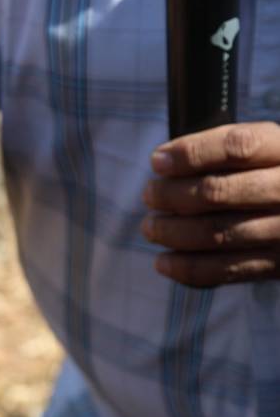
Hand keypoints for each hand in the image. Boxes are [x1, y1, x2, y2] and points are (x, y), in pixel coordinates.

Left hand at [142, 122, 279, 286]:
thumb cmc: (267, 174)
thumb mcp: (258, 150)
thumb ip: (218, 149)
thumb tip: (162, 161)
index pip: (236, 146)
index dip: (190, 153)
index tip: (157, 162)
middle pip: (217, 191)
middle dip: (171, 195)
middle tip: (149, 195)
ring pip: (216, 232)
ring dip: (171, 232)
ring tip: (150, 227)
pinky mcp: (279, 264)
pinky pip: (225, 270)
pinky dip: (186, 268)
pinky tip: (163, 262)